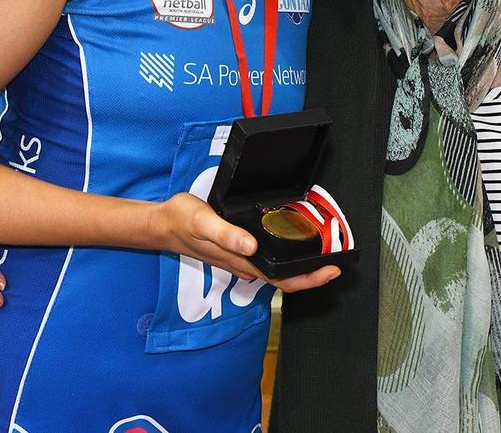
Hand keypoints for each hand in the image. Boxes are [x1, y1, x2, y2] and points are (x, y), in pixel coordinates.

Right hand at [149, 193, 340, 290]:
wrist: (164, 223)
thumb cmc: (182, 221)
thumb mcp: (203, 222)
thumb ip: (226, 235)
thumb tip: (251, 246)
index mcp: (241, 262)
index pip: (282, 279)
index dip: (309, 278)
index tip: (331, 270)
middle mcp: (245, 264)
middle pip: (285, 277)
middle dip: (312, 273)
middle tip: (336, 261)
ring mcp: (242, 258)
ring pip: (277, 269)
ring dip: (300, 266)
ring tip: (321, 252)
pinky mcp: (238, 249)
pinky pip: (267, 259)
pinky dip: (285, 255)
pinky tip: (291, 242)